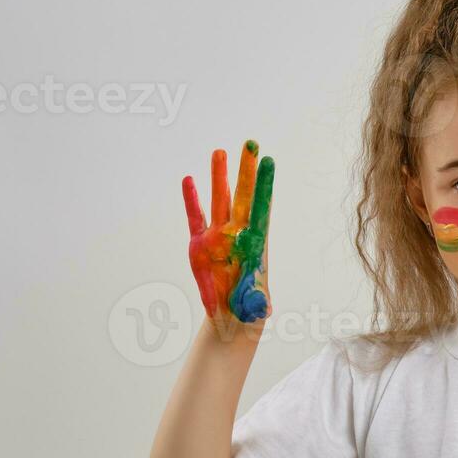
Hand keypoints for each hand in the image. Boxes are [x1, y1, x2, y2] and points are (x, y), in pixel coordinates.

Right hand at [182, 139, 273, 332]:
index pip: (261, 209)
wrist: (232, 315)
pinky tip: (189, 179)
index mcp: (255, 245)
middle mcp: (237, 235)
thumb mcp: (255, 308)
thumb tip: (263, 309)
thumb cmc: (249, 308)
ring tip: (219, 151)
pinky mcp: (199, 245)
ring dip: (218, 176)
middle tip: (251, 143)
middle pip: (241, 197)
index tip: (269, 161)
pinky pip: (195, 217)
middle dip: (245, 171)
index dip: (263, 186)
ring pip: (218, 200)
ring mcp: (217, 237)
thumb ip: (257, 304)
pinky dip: (191, 199)